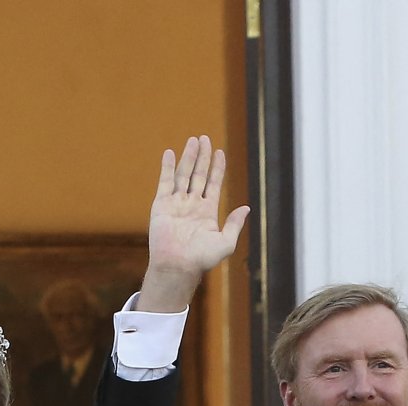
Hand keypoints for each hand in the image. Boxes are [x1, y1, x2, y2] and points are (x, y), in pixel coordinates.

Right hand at [139, 135, 250, 311]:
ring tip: (193, 140)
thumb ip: (235, 225)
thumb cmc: (201, 259)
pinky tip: (170, 153)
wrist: (177, 266)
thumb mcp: (226, 243)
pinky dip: (167, 168)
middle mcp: (191, 206)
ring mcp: (176, 204)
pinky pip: (165, 182)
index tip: (219, 152)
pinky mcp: (161, 205)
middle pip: (198, 175)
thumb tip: (246, 208)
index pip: (213, 184)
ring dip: (188, 157)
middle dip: (202, 157)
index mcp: (207, 212)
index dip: (217, 168)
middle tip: (205, 138)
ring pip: (183, 175)